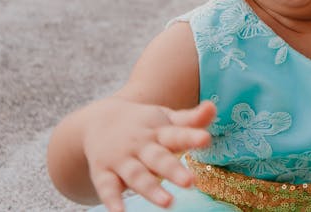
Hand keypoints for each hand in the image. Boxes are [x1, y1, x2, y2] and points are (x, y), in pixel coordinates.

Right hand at [83, 99, 215, 211]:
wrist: (98, 120)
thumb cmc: (143, 124)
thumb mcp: (166, 118)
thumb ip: (191, 119)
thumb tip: (213, 107)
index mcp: (159, 131)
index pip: (177, 133)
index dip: (191, 137)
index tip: (205, 139)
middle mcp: (140, 145)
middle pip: (158, 158)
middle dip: (173, 170)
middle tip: (190, 182)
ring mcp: (121, 159)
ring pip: (136, 175)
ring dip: (150, 189)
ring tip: (167, 202)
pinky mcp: (103, 173)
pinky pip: (107, 187)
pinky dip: (112, 200)